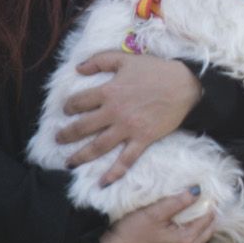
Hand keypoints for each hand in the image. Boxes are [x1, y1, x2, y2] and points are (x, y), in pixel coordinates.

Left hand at [58, 52, 202, 183]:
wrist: (186, 85)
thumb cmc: (157, 70)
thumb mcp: (126, 59)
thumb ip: (100, 60)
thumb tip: (78, 68)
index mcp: (109, 91)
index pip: (79, 102)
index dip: (68, 107)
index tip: (66, 111)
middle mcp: (114, 112)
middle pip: (82, 127)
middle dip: (66, 135)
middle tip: (58, 140)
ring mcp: (128, 128)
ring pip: (98, 146)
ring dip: (80, 156)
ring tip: (69, 163)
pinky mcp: (143, 139)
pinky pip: (126, 159)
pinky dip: (114, 173)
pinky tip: (102, 183)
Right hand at [97, 190, 216, 242]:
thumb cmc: (129, 234)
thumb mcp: (154, 213)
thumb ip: (177, 202)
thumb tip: (197, 191)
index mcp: (185, 240)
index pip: (207, 220)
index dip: (211, 206)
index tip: (212, 196)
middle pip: (206, 234)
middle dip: (210, 220)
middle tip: (210, 206)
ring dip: (201, 233)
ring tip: (199, 219)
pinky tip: (183, 237)